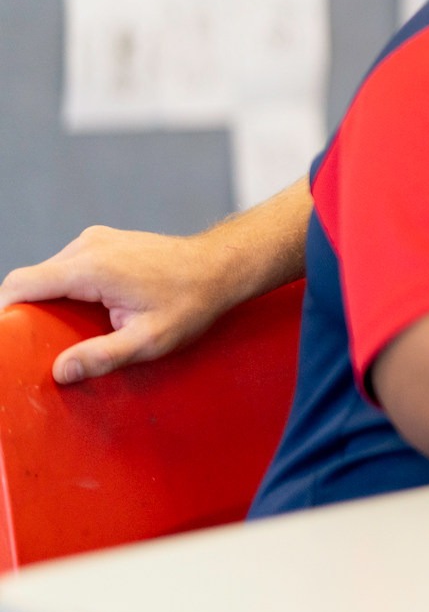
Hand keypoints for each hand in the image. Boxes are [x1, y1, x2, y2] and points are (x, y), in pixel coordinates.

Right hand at [0, 227, 239, 383]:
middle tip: (36, 349)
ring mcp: (96, 239)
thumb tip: (60, 372)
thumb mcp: (150, 340)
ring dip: (49, 304)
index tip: (6, 340)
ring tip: (66, 335)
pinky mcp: (104, 242)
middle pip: (32, 281)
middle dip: (27, 314)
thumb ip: (103, 356)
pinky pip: (68, 268)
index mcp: (91, 266)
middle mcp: (88, 245)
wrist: (223, 266)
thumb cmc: (192, 302)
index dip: (4, 313)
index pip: (21, 285)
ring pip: (49, 275)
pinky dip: (66, 292)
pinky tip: (87, 315)